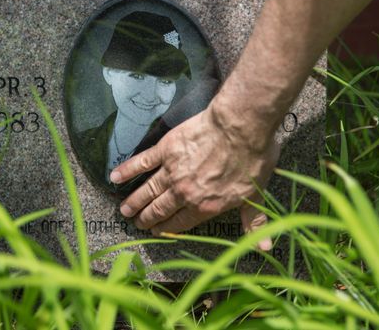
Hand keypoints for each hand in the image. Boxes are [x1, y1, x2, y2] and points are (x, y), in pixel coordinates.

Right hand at [110, 99, 280, 249]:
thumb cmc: (251, 160)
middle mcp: (184, 192)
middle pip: (161, 208)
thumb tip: (263, 249)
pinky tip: (114, 177)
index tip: (155, 231)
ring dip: (135, 201)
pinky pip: (143, 162)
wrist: (239, 128)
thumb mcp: (257, 195)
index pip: (181, 222)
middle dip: (147, 218)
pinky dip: (127, 170)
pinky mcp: (166, 149)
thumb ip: (254, 222)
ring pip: (149, 190)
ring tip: (124, 209)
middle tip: (135, 223)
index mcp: (205, 206)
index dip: (167, 228)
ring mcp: (172, 171)